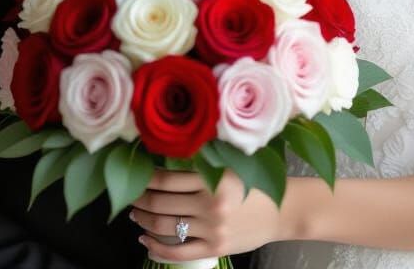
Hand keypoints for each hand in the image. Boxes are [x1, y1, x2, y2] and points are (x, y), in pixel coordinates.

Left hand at [130, 168, 285, 260]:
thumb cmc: (252, 184)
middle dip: (140, 200)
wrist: (282, 210)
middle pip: (161, 203)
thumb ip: (201, 165)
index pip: (166, 178)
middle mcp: (211, 203)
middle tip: (132, 196)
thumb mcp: (229, 167)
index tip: (136, 176)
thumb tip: (163, 161)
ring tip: (136, 215)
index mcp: (213, 178)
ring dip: (144, 221)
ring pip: (165, 226)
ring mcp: (212, 228)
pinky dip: (156, 248)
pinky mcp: (215, 247)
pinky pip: (177, 252)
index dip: (145, 179)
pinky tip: (145, 240)